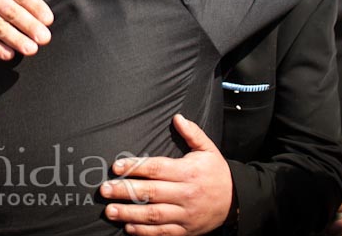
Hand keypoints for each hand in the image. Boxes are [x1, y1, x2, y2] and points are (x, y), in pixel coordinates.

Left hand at [100, 114, 232, 235]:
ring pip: (153, 215)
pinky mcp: (185, 230)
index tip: (116, 166)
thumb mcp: (208, 149)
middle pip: (150, 192)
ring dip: (129, 213)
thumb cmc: (217, 173)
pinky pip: (163, 233)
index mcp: (187, 172)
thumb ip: (192, 133)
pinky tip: (128, 227)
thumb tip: (177, 117)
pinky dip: (145, 232)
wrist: (237, 201)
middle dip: (125, 191)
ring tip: (110, 211)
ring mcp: (185, 214)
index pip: (157, 168)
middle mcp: (185, 194)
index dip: (135, 167)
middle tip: (104, 189)